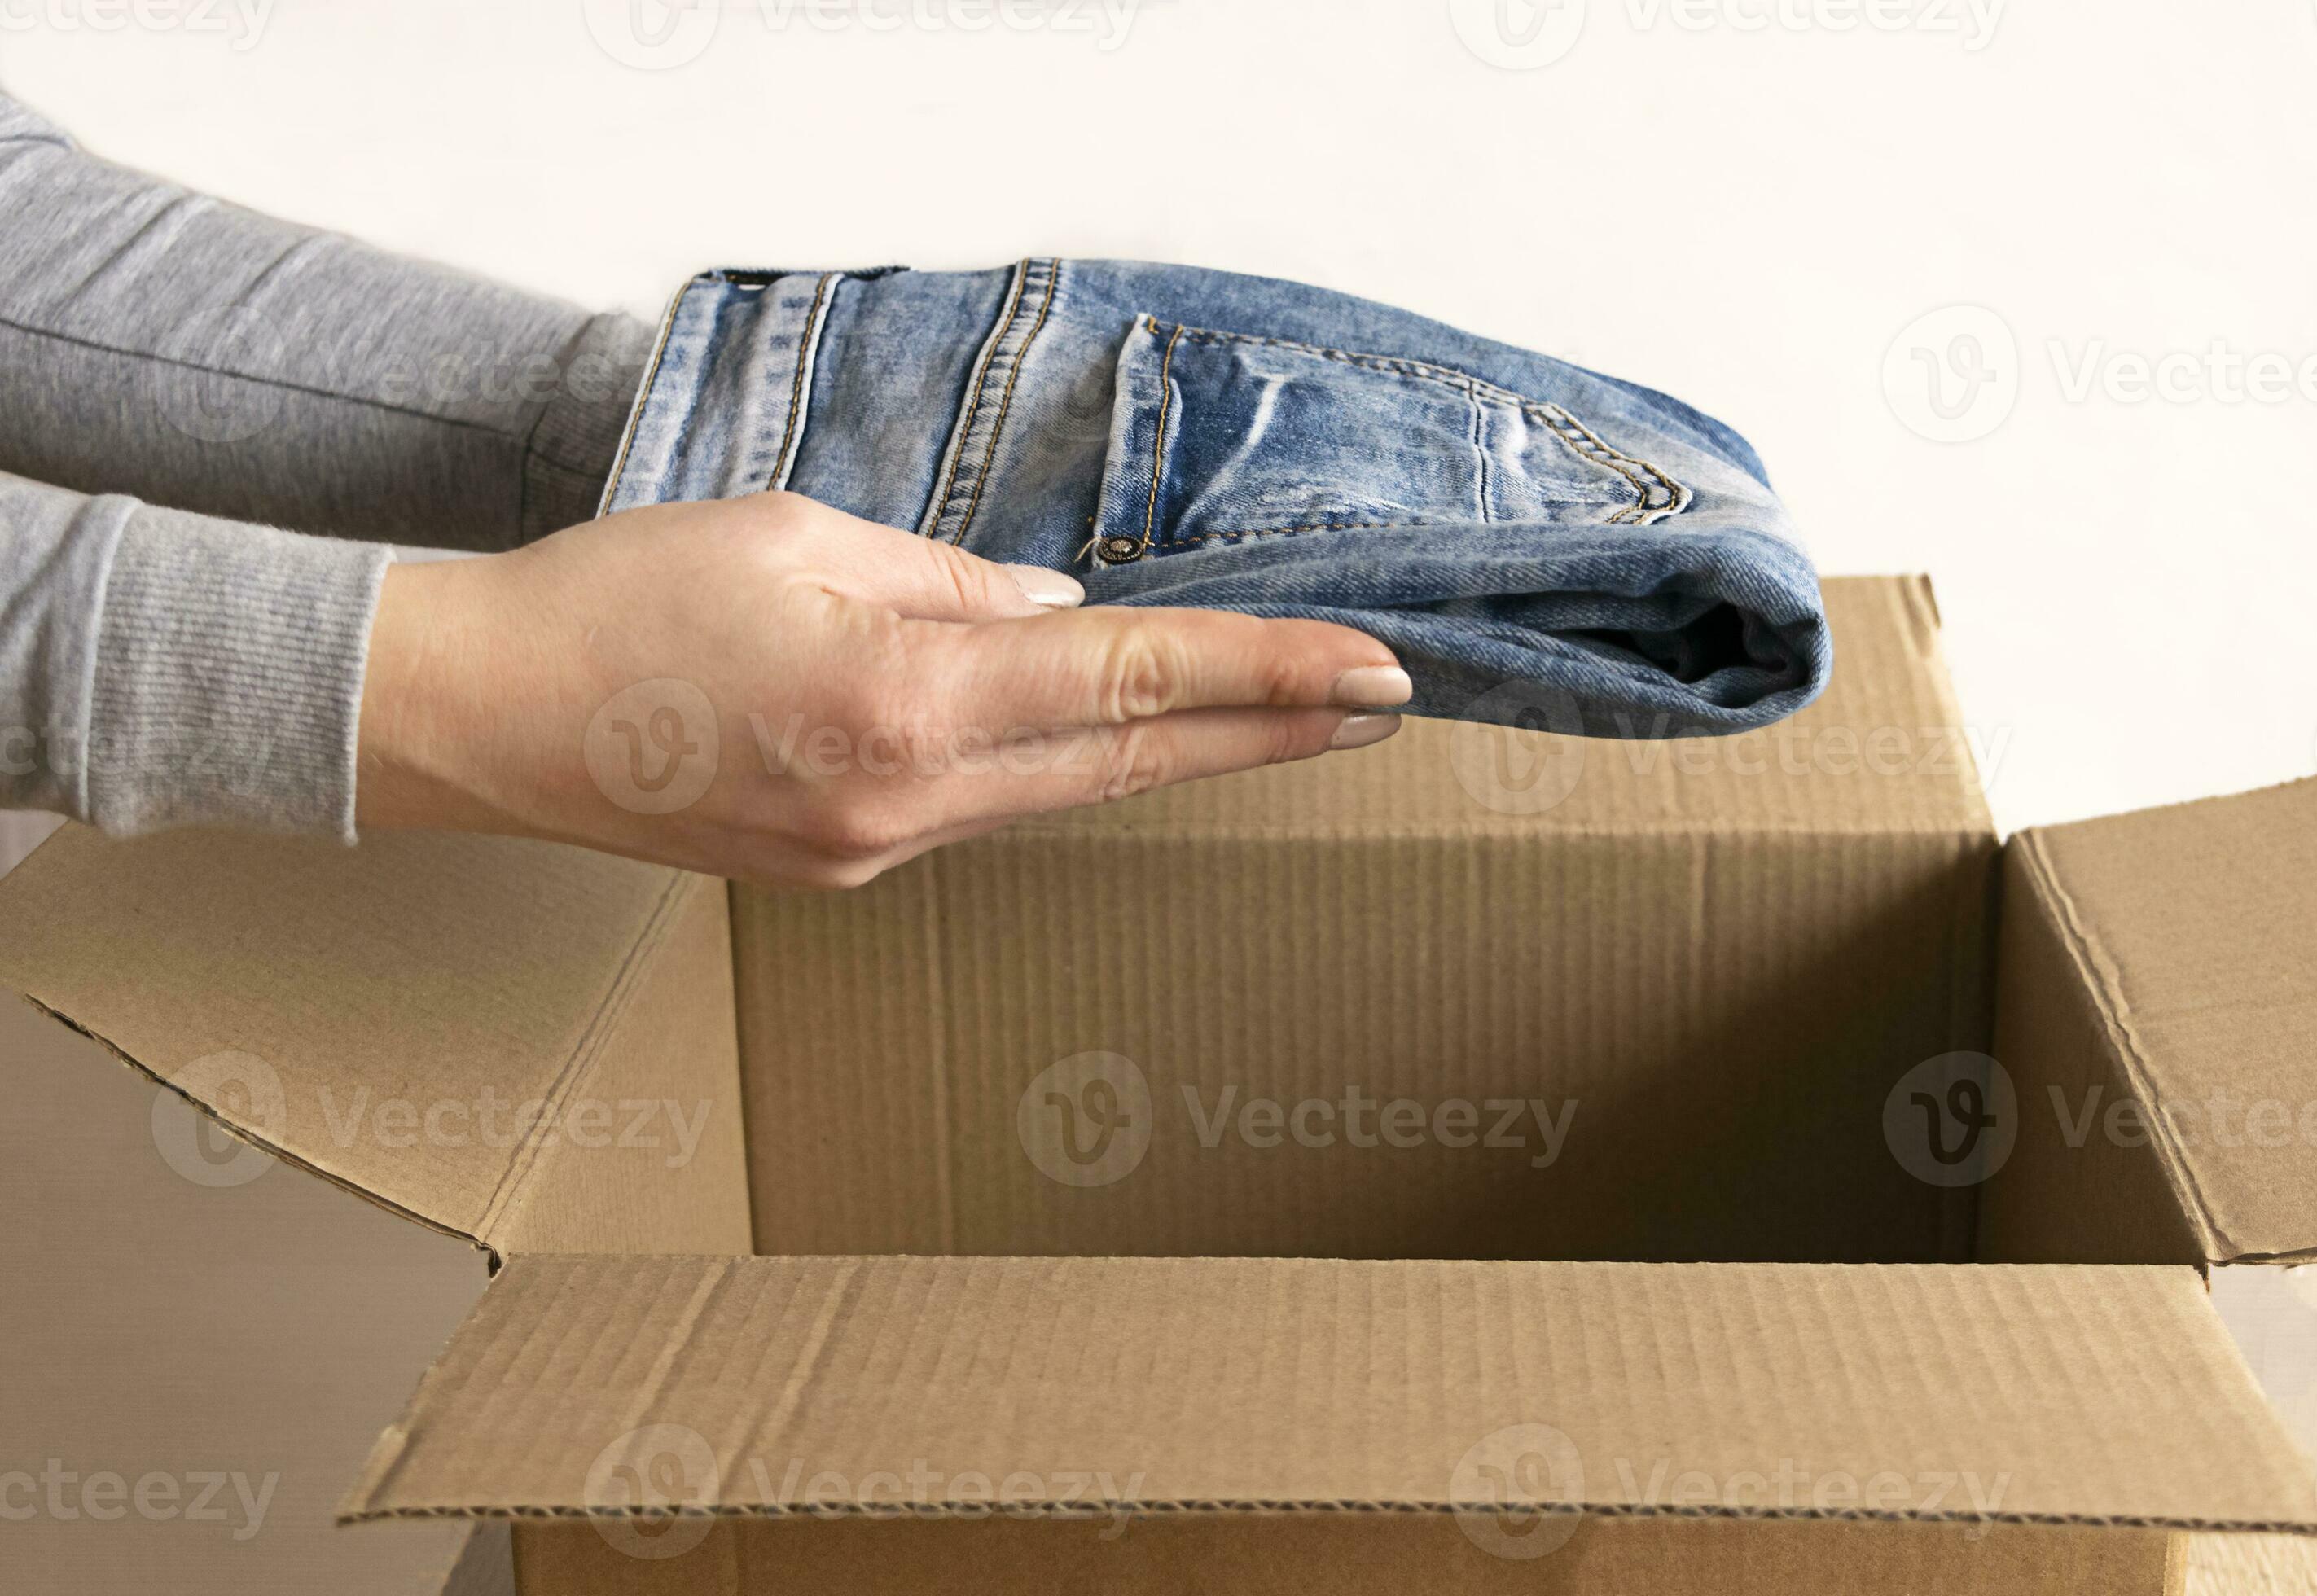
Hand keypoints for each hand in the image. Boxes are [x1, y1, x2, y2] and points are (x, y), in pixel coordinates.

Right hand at [357, 492, 1408, 887]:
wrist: (481, 718)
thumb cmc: (625, 599)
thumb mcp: (803, 535)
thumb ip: (955, 584)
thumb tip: (1065, 620)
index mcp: (905, 696)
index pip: (1134, 681)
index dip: (1270, 677)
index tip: (1375, 671)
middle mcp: (907, 801)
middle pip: (1132, 761)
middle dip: (1271, 732)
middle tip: (1385, 706)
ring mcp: (876, 855)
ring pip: (1064, 792)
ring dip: (1173, 751)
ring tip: (1276, 715)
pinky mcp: (840, 873)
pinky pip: (979, 809)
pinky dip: (1049, 765)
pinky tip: (1088, 730)